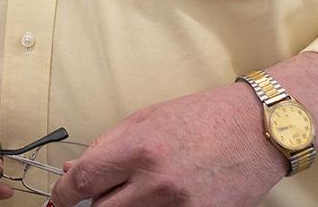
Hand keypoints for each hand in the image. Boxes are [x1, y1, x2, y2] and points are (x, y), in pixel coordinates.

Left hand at [47, 82, 284, 206]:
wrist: (257, 130)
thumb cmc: (203, 118)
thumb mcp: (146, 119)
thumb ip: (107, 147)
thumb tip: (74, 171)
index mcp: (139, 149)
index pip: (84, 181)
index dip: (63, 193)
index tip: (60, 196)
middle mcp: (158, 182)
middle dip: (95, 203)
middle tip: (101, 193)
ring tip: (139, 191)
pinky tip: (162, 200)